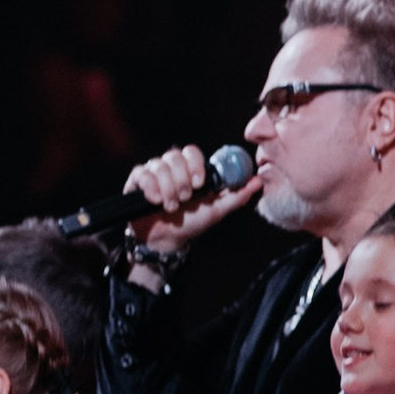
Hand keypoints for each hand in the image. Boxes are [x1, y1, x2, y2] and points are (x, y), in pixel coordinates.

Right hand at [121, 143, 264, 260]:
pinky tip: (155, 201)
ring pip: (158, 166)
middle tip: (185, 198)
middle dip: (181, 180)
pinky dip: (150, 188)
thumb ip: (237, 195)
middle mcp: (171, 167)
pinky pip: (141, 174)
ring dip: (167, 189)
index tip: (199, 183)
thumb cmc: (193, 223)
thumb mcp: (217, 210)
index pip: (191, 152)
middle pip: (174, 156)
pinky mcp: (136, 182)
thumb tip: (258, 180)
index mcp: (190, 169)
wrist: (167, 241)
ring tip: (170, 207)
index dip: (195, 164)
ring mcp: (153, 173)